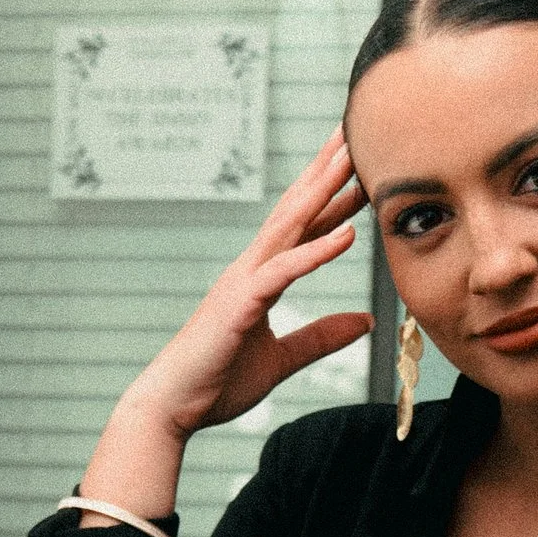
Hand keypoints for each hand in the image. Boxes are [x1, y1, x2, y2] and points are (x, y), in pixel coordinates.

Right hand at [121, 130, 374, 441]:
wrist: (172, 406)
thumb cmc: (217, 382)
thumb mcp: (282, 359)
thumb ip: (321, 337)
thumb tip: (365, 322)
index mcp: (260, 277)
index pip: (303, 227)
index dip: (332, 195)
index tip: (362, 165)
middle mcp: (252, 268)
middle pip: (296, 209)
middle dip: (326, 170)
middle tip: (356, 131)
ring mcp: (244, 282)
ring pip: (290, 226)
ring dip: (323, 191)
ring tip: (352, 158)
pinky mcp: (241, 305)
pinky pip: (284, 272)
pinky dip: (316, 252)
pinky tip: (348, 234)